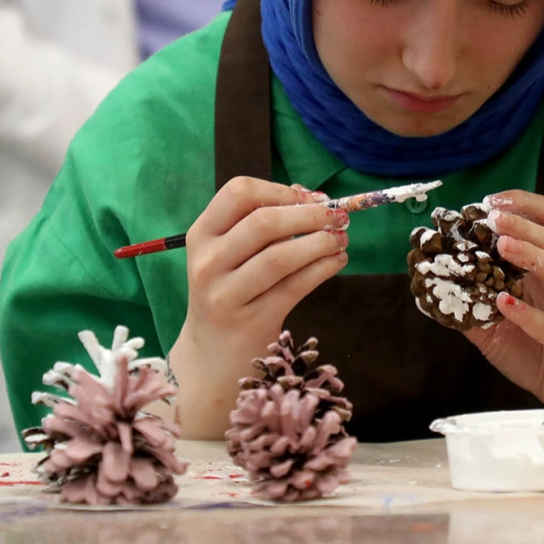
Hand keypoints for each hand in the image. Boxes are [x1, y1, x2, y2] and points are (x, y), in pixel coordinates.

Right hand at [169, 177, 348, 435]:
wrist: (211, 353)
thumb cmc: (229, 290)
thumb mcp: (229, 253)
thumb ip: (262, 222)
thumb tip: (311, 196)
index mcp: (202, 234)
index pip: (238, 193)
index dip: (279, 190)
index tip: (308, 197)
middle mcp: (208, 261)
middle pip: (264, 223)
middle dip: (310, 215)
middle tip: (338, 217)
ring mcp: (226, 294)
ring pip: (280, 256)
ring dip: (320, 242)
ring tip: (341, 239)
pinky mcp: (251, 320)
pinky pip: (294, 287)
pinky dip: (322, 269)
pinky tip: (337, 261)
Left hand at [464, 190, 543, 408]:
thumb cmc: (539, 353)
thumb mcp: (497, 326)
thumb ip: (471, 303)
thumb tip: (431, 287)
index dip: (522, 206)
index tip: (489, 202)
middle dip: (522, 225)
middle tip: (493, 216)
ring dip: (532, 256)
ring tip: (502, 247)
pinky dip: (530, 315)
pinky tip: (507, 305)